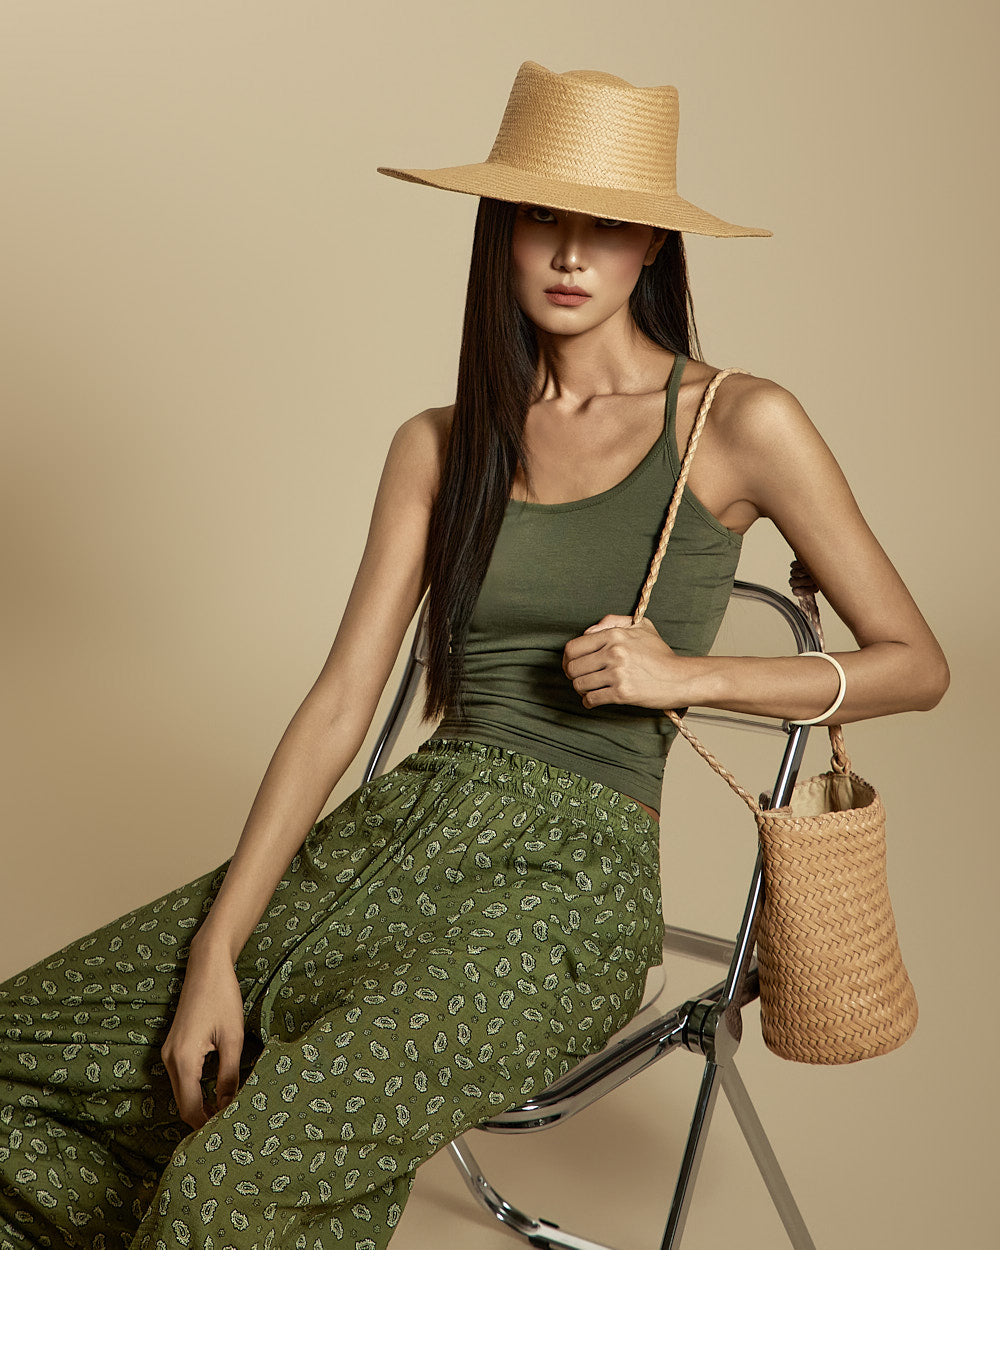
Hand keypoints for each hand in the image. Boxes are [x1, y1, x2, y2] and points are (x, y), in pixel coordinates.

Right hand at [160, 941, 246, 1131]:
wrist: (206, 967)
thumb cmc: (222, 998)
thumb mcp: (232, 1039)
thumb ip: (229, 1075)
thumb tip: (230, 1105)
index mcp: (183, 1059)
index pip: (191, 1108)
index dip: (207, 1125)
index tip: (227, 1134)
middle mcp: (169, 1059)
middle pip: (183, 1104)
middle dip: (203, 1119)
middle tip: (229, 1129)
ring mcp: (168, 1053)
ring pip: (182, 1093)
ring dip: (200, 1105)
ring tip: (226, 1114)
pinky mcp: (173, 1048)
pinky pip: (182, 1079)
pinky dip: (196, 1091)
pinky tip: (216, 1093)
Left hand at [563, 614, 689, 710]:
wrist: (681, 678)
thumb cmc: (661, 654)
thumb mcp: (642, 626)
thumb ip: (613, 621)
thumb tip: (589, 631)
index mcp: (614, 635)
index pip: (574, 647)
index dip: (568, 658)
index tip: (571, 664)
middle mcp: (614, 652)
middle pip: (573, 667)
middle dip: (572, 675)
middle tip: (578, 678)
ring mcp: (617, 674)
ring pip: (580, 684)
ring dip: (581, 689)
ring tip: (589, 689)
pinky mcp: (622, 693)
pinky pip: (592, 699)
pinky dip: (589, 702)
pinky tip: (593, 700)